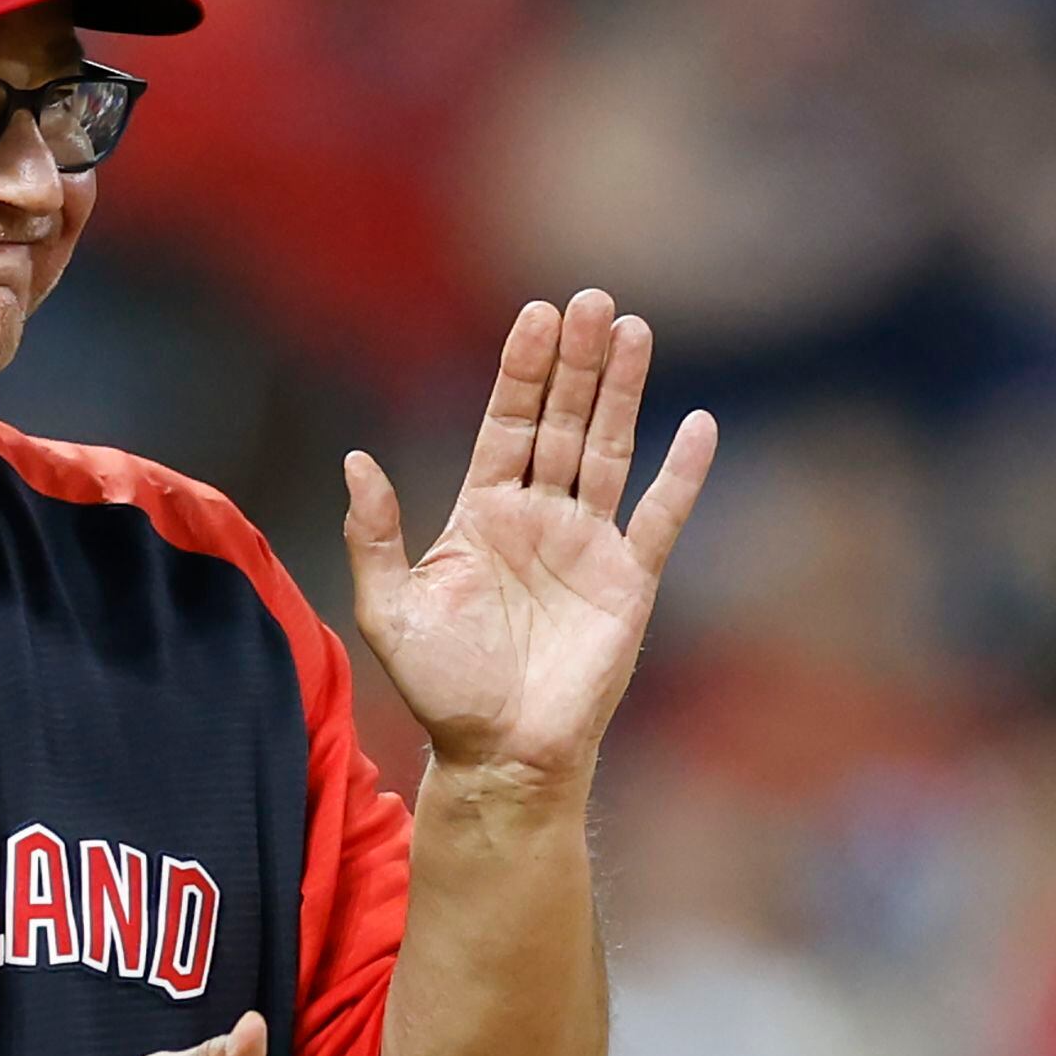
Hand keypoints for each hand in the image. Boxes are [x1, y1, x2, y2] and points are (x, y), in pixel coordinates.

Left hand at [343, 289, 717, 790]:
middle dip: (575, 363)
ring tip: (632, 330)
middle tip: (591, 300)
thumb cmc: (440, 689)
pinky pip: (660, 518)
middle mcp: (538, 518)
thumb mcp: (389, 609)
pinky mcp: (629, 582)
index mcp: (482, 514)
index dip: (521, 371)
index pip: (506, 424)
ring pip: (609, 450)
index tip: (535, 315)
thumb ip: (373, 534)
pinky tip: (699, 425)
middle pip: (561, 421)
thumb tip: (355, 459)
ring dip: (622, 392)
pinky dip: (682, 474)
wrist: (499, 754)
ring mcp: (588, 545)